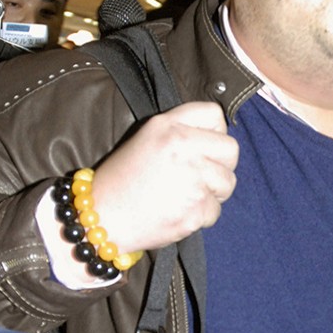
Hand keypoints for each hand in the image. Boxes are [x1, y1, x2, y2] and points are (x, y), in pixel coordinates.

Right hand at [90, 101, 237, 252]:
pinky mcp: (194, 210)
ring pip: (228, 182)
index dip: (214, 132)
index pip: (215, 114)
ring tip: (186, 194)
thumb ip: (181, 129)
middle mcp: (182, 147)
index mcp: (168, 126)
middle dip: (221, 164)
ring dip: (213, 192)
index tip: (204, 146)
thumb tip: (218, 133)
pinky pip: (215, 210)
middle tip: (200, 175)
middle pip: (231, 149)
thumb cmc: (124, 178)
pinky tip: (179, 212)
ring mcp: (191, 179)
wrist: (101, 217)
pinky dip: (200, 216)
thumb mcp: (147, 138)